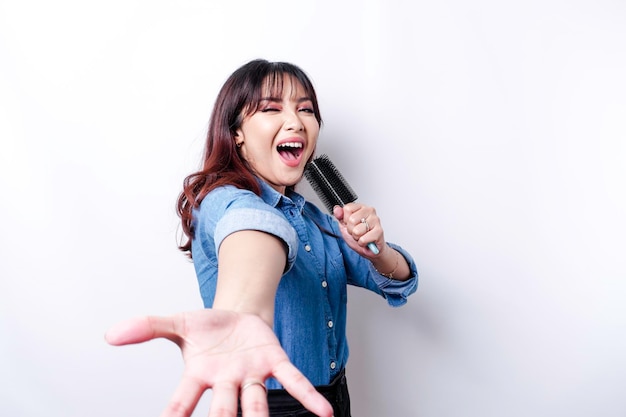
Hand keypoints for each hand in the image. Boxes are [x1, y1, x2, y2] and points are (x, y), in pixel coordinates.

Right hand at [105, 309, 332, 416]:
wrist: (237, 315)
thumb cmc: (208, 328)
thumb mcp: (177, 323)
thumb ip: (148, 328)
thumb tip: (110, 334)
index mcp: (198, 376)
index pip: (181, 404)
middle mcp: (226, 383)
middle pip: (222, 411)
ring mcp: (252, 376)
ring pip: (255, 403)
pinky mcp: (275, 363)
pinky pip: (293, 381)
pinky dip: (308, 397)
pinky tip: (324, 414)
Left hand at [333, 202, 384, 257]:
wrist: (369, 249)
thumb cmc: (359, 235)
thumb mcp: (345, 225)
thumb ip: (339, 216)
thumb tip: (337, 209)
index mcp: (361, 207)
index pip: (347, 208)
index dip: (346, 220)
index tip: (350, 224)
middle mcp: (370, 211)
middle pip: (351, 220)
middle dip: (351, 230)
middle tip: (357, 232)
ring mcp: (376, 221)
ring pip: (357, 231)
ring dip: (357, 237)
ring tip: (362, 236)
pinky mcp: (379, 232)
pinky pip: (363, 239)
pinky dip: (362, 243)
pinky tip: (366, 241)